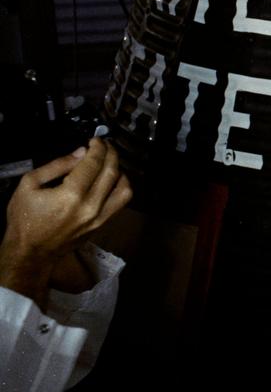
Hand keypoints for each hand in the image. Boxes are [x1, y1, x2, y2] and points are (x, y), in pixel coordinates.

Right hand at [0, 139, 130, 306]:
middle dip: (111, 154)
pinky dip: (120, 187)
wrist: (30, 252)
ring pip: (124, 189)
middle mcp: (90, 207)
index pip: (94, 163)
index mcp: (70, 196)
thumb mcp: (29, 185)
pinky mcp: (102, 225)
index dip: (98, 147)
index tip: (96, 140)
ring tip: (109, 163)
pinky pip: (121, 203)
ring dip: (120, 171)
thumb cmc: (24, 219)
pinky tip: (111, 180)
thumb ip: (57, 165)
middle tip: (105, 146)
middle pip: (112, 172)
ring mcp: (99, 218)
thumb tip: (81, 152)